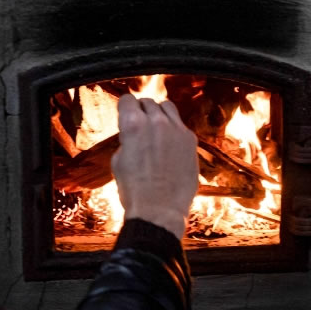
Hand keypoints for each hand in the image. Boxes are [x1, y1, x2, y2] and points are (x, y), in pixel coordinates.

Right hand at [112, 95, 197, 238]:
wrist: (159, 210)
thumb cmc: (135, 190)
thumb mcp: (118, 161)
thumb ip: (126, 139)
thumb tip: (132, 134)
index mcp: (133, 124)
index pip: (128, 99)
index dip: (125, 107)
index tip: (126, 113)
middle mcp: (157, 121)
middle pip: (148, 102)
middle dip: (141, 110)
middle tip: (140, 124)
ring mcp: (177, 129)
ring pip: (168, 107)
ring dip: (159, 113)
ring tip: (156, 128)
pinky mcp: (191, 140)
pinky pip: (181, 125)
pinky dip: (173, 129)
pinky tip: (169, 144)